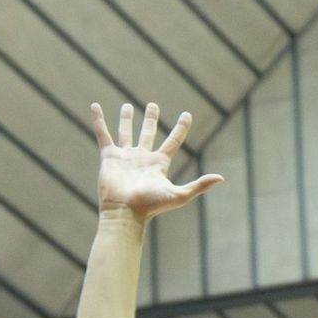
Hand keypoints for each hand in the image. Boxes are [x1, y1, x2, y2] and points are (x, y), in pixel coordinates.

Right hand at [91, 101, 223, 221]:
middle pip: (148, 133)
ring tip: (128, 106)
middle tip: (153, 105)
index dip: (181, 128)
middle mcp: (142, 158)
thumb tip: (221, 178)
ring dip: (127, 119)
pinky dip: (99, 120)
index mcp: (159, 164)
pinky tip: (95, 106)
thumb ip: (199, 185)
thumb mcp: (179, 195)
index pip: (173, 141)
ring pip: (126, 132)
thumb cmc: (151, 206)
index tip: (186, 115)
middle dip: (151, 119)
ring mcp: (125, 156)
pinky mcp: (109, 156)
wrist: (125, 212)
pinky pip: (103, 134)